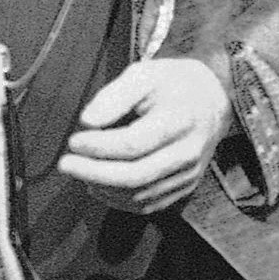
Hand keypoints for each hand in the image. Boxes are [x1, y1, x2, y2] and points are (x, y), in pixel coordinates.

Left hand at [57, 56, 230, 214]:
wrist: (212, 100)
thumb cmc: (172, 83)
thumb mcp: (144, 74)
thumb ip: (114, 95)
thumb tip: (87, 121)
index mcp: (180, 119)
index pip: (134, 143)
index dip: (100, 147)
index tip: (74, 141)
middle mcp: (188, 152)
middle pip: (136, 175)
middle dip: (95, 173)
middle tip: (65, 163)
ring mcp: (189, 174)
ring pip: (141, 195)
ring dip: (103, 188)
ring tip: (79, 171)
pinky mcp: (185, 187)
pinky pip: (149, 205)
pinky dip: (119, 201)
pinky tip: (98, 186)